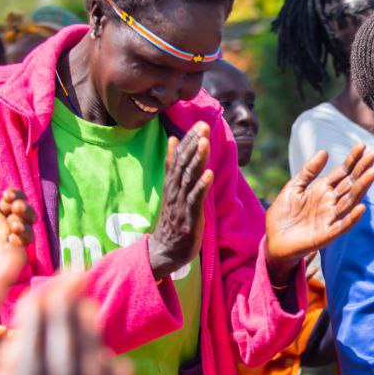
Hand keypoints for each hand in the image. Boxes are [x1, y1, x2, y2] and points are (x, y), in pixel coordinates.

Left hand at [0, 159, 35, 289]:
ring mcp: (2, 244)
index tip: (8, 195)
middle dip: (26, 210)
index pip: (15, 199)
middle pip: (26, 216)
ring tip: (13, 225)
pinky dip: (19, 246)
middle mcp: (1, 227)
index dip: (17, 195)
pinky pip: (18, 254)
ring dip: (25, 228)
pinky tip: (10, 240)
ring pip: (27, 234)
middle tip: (15, 208)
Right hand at [148, 123, 212, 280]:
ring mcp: (180, 204)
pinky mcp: (188, 218)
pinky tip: (209, 174)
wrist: (165, 251)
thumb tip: (173, 140)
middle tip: (203, 126)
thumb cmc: (173, 218)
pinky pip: (194, 200)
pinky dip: (201, 187)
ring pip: (188, 178)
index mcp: (172, 183)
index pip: (179, 157)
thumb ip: (173, 166)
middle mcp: (174, 190)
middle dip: (193, 144)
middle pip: (183, 163)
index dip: (189, 140)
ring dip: (197, 160)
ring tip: (204, 142)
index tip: (200, 123)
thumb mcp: (173, 189)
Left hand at [265, 143, 373, 277]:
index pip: (342, 173)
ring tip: (372, 172)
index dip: (352, 160)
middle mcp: (330, 203)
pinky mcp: (326, 235)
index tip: (362, 146)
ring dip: (362, 188)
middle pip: (350, 184)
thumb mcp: (293, 188)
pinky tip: (361, 208)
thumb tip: (325, 152)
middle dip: (362, 169)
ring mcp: (330, 218)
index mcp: (323, 190)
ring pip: (350, 201)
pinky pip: (342, 226)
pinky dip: (352, 218)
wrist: (273, 240)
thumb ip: (308, 172)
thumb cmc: (283, 215)